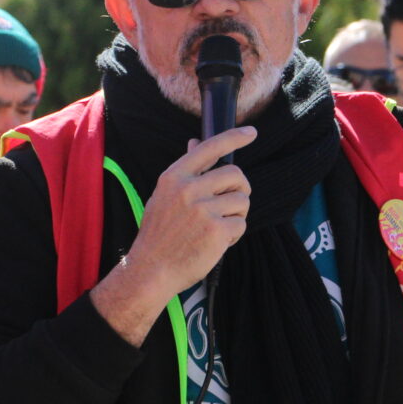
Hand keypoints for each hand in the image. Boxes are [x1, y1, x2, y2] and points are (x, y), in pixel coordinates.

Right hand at [122, 127, 256, 296]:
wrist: (150, 270)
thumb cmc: (159, 234)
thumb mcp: (164, 196)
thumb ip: (184, 172)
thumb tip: (195, 143)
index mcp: (174, 177)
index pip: (210, 147)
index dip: (234, 137)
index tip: (252, 132)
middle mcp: (189, 189)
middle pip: (235, 174)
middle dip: (240, 189)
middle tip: (231, 204)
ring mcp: (203, 209)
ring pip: (242, 200)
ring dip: (237, 214)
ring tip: (218, 227)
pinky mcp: (216, 230)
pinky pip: (241, 224)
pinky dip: (234, 235)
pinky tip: (217, 243)